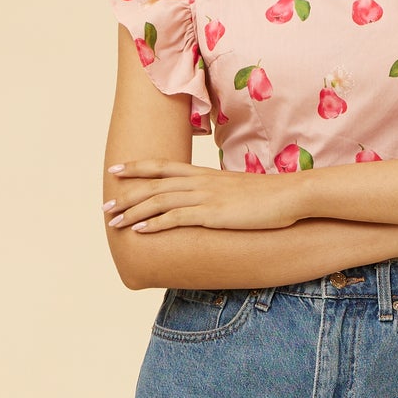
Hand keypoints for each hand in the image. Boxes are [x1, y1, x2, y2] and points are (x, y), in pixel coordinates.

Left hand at [103, 158, 302, 233]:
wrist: (292, 196)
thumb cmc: (271, 197)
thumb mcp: (239, 193)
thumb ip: (220, 196)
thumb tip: (212, 206)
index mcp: (205, 175)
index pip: (163, 166)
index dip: (138, 167)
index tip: (116, 170)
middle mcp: (200, 182)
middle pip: (154, 184)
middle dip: (126, 195)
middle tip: (105, 205)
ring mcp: (206, 197)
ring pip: (159, 201)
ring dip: (133, 212)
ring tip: (113, 221)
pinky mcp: (213, 214)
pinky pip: (176, 218)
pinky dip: (154, 224)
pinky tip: (139, 230)